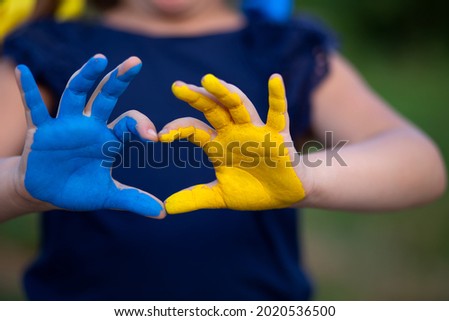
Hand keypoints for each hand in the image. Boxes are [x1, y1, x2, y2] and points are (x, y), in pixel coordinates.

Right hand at [15, 55, 164, 217]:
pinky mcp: (41, 131)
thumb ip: (134, 200)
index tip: (153, 137)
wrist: (47, 193)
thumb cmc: (79, 189)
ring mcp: (65, 125)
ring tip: (99, 59)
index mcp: (108, 138)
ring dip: (86, 76)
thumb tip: (163, 213)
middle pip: (106, 96)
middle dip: (119, 80)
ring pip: (76, 94)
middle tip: (135, 62)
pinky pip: (34, 108)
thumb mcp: (108, 196)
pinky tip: (22, 71)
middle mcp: (89, 125)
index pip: (129, 122)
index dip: (142, 126)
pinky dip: (27, 91)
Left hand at [160, 74, 305, 213]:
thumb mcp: (220, 196)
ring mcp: (255, 131)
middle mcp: (233, 132)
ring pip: (239, 106)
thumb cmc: (252, 190)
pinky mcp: (277, 135)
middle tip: (177, 87)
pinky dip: (277, 97)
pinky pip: (278, 113)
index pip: (193, 130)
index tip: (160, 136)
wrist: (283, 195)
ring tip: (208, 80)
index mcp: (217, 144)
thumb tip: (166, 208)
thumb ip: (195, 198)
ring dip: (225, 93)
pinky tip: (274, 79)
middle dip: (196, 98)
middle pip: (212, 109)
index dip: (177, 130)